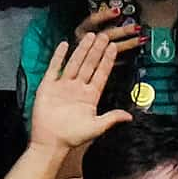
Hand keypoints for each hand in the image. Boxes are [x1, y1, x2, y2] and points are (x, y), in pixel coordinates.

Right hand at [27, 34, 132, 153]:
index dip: (107, 60)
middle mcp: (77, 88)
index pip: (101, 74)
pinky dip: (58, 56)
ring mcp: (62, 86)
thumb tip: (130, 116)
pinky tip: (64, 44)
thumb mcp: (96, 127)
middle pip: (89, 65)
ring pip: (74, 63)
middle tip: (104, 35)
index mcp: (90, 96)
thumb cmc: (73, 137)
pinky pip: (54, 68)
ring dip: (82, 50)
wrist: (50, 142)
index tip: (113, 47)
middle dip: (97, 50)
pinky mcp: (48, 86)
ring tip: (89, 36)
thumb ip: (112, 118)